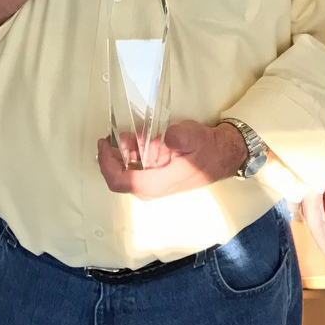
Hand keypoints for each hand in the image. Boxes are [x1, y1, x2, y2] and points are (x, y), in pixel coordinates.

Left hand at [96, 120, 248, 199]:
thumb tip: (168, 137)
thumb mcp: (192, 138)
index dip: (106, 163)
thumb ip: (179, 138)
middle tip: (110, 135)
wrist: (221, 156)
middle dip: (110, 156)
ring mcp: (152, 185)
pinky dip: (128, 156)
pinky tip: (134, 141)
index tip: (103, 142)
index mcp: (154, 183)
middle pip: (117, 177)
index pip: (118, 180)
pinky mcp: (155, 179)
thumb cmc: (205, 148)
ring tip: (122, 135)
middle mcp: (149, 189)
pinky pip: (133, 170)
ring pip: (124, 173)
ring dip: (119, 155)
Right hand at [301, 137, 324, 253]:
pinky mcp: (306, 172)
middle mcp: (302, 188)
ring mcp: (303, 180)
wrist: (315, 117)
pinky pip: (313, 197)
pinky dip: (324, 207)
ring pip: (314, 207)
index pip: (314, 222)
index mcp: (309, 190)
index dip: (322, 238)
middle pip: (314, 217)